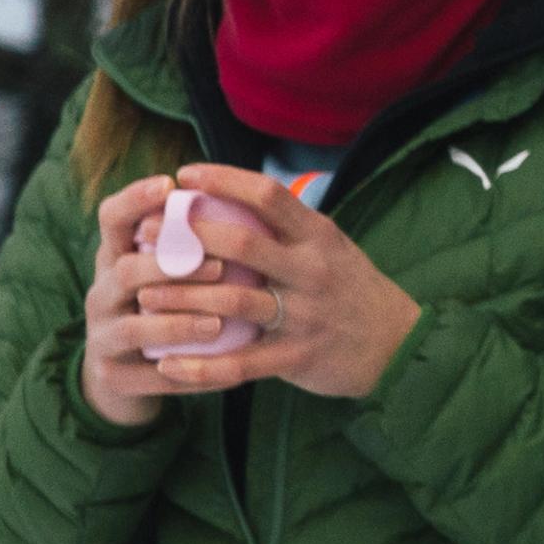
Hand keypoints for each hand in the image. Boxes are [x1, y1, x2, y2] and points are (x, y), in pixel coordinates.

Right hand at [76, 174, 203, 428]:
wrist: (127, 374)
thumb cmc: (162, 306)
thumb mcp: (168, 270)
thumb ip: (190, 239)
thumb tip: (250, 193)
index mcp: (115, 258)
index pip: (112, 218)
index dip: (135, 199)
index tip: (170, 183)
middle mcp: (101, 292)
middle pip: (124, 272)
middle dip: (170, 268)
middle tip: (219, 267)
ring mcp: (101, 337)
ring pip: (132, 328)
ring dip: (177, 324)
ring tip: (218, 324)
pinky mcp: (112, 376)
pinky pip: (149, 378)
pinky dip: (186, 376)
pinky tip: (223, 373)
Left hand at [132, 165, 422, 401]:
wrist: (400, 344)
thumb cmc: (353, 290)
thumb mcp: (332, 247)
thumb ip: (289, 227)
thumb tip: (234, 194)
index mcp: (319, 237)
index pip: (268, 195)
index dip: (222, 181)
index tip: (183, 176)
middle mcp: (313, 270)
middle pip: (242, 243)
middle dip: (187, 236)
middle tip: (145, 234)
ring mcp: (306, 315)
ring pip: (234, 301)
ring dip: (182, 298)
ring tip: (144, 296)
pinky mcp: (298, 357)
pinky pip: (242, 363)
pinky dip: (202, 366)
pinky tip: (169, 365)